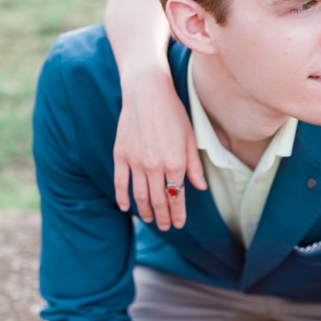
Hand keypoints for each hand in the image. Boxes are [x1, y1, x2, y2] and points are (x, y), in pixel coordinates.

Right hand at [113, 69, 204, 230]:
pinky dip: (123, 197)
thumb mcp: (190, 137)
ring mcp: (136, 162)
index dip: (178, 213)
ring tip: (151, 220)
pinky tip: (127, 207)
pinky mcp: (121, 155)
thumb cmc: (172, 113)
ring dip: (146, 211)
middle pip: (158, 200)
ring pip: (140, 195)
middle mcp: (155, 166)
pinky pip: (120, 182)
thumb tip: (200, 187)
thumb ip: (194, 165)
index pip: (177, 196)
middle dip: (163, 217)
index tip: (178, 224)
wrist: (147, 92)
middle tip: (165, 227)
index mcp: (175, 162)